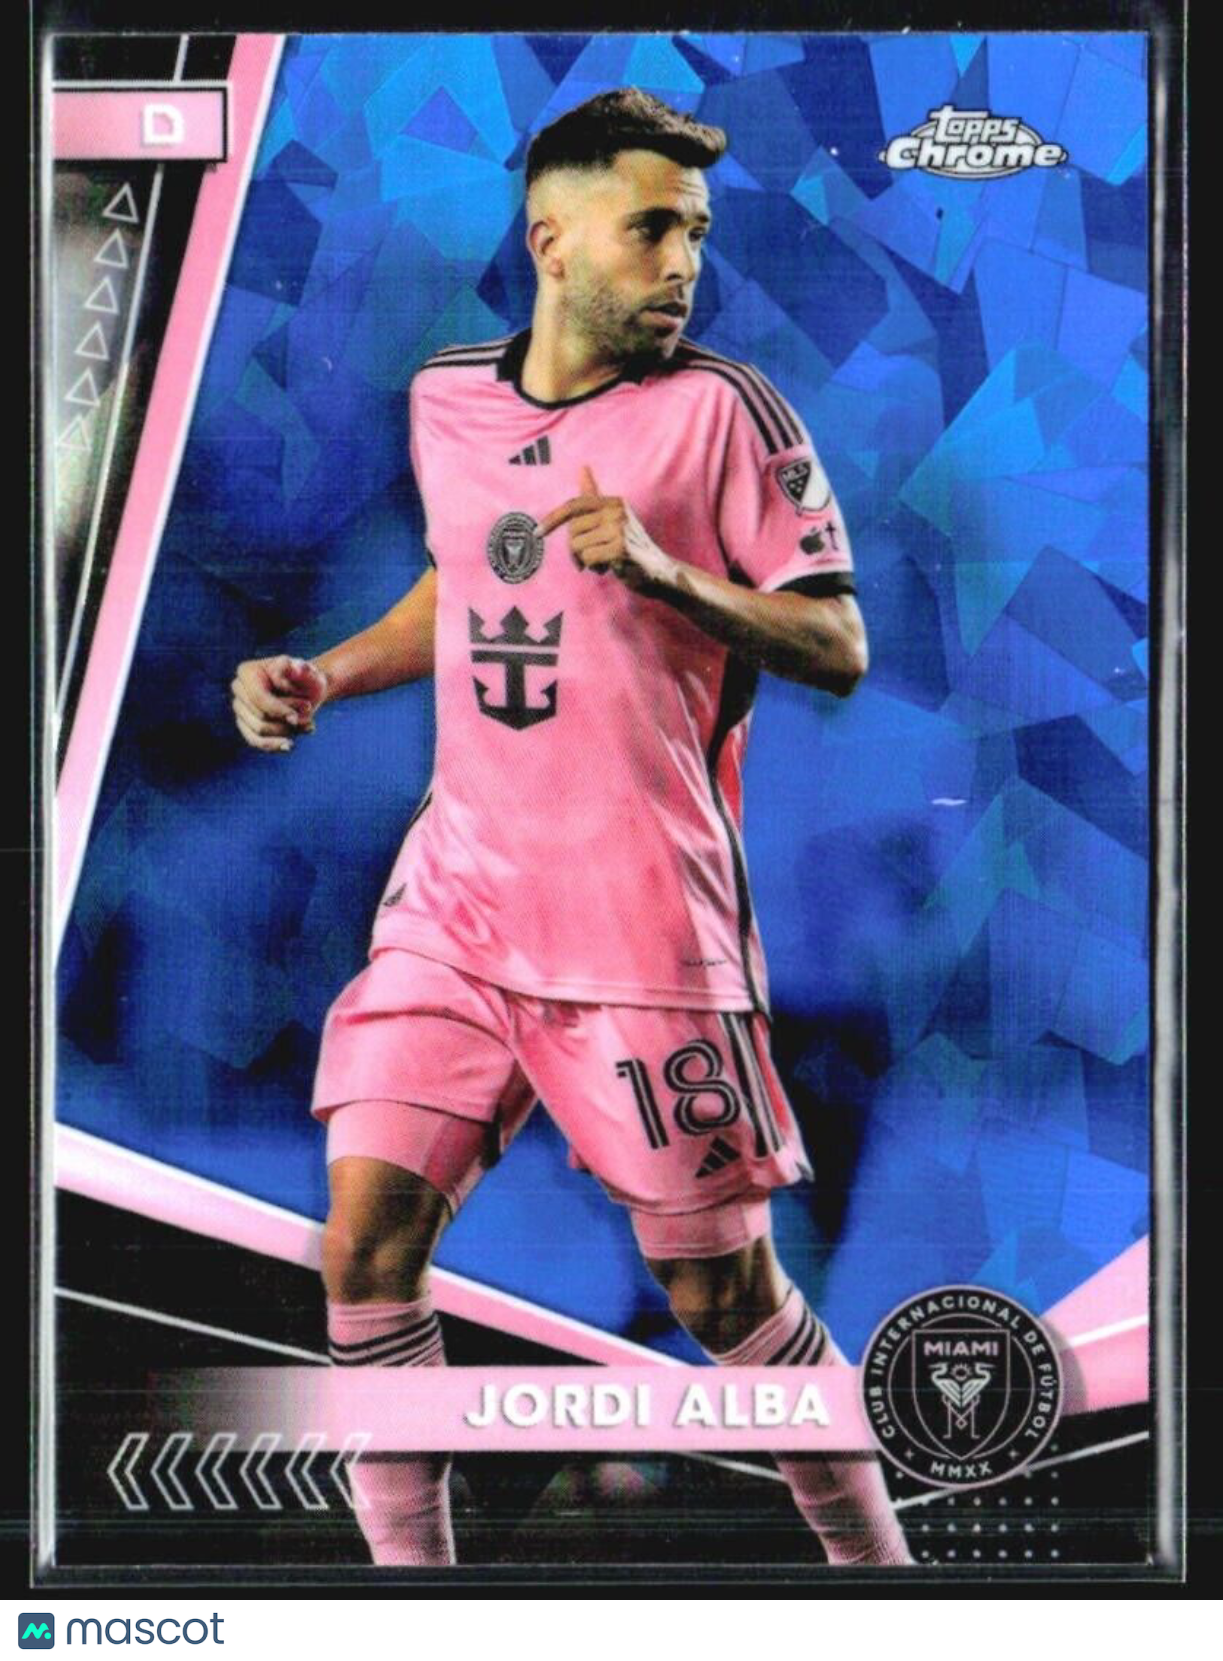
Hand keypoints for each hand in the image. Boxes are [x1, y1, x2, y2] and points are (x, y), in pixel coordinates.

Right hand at [230, 655, 329, 752]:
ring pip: (260, 730)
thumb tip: (292, 667)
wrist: (307, 691)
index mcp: (247, 672)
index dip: (282, 708)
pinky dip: (274, 745)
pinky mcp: (245, 726)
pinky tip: (290, 745)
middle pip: (261, 716)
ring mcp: (240, 709)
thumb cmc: (307, 679)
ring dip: (287, 730)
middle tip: (310, 710)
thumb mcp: (309, 673)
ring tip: (307, 723)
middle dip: (289, 717)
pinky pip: (255, 741)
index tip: (308, 707)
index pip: (259, 698)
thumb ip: (302, 670)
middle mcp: (238, 689)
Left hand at [537, 464, 677, 590]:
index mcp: (613, 502)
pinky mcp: (621, 548)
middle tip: (591, 558)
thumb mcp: (613, 519)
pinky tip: (611, 568)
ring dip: (586, 560)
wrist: (660, 573)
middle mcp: (617, 511)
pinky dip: (595, 568)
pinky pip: (589, 559)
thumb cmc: (630, 547)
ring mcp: (620, 529)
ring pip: (578, 546)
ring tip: (605, 561)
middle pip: (573, 530)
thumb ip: (595, 496)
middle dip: (576, 550)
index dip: (553, 519)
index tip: (537, 533)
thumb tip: (583, 468)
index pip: (574, 506)